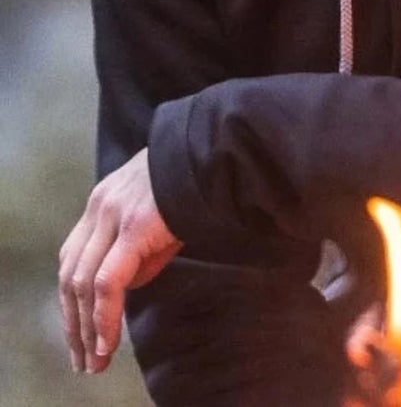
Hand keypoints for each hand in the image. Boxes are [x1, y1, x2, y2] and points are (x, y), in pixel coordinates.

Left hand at [58, 149, 181, 373]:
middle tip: (82, 358)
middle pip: (69, 275)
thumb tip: (128, 285)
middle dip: (73, 323)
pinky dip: (103, 318)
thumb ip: (140, 248)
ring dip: (85, 329)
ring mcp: (113, 216)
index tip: (78, 331)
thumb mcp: (161, 214)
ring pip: (81, 285)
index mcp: (103, 199)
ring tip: (94, 361)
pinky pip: (106, 284)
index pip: (72, 258)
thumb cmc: (199, 181)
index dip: (71, 299)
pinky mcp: (132, 229)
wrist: (220, 150)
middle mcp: (100, 206)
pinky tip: (107, 343)